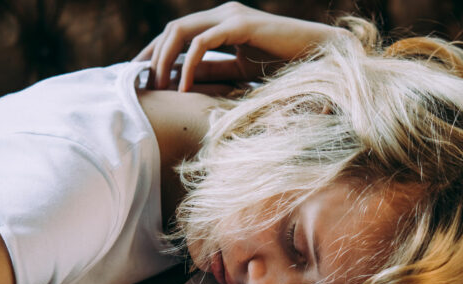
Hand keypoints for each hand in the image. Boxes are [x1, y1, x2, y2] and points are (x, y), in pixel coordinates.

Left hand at [136, 2, 344, 90]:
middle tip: (142, 87)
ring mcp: (231, 16)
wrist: (324, 59)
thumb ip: (214, 76)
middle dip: (151, 58)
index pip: (178, 37)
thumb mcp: (241, 76)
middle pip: (171, 30)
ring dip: (163, 60)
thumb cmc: (288, 70)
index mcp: (222, 26)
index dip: (154, 57)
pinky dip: (187, 65)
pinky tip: (183, 87)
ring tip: (160, 89)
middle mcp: (223, 16)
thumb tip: (183, 88)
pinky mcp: (240, 24)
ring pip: (179, 31)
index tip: (139, 81)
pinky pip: (201, 42)